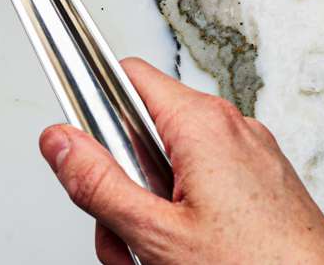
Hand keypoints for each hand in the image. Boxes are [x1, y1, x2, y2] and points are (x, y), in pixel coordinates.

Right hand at [38, 58, 323, 264]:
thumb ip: (98, 183)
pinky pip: (203, 185)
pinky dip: (183, 216)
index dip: (92, 105)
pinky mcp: (264, 186)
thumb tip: (59, 141)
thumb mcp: (157, 234)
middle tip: (122, 232)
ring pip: (170, 166)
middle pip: (142, 131)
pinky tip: (184, 256)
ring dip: (149, 210)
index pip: (125, 75)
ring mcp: (252, 158)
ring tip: (157, 259)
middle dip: (121, 184)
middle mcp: (231, 128)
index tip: (75, 135)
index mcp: (203, 122)